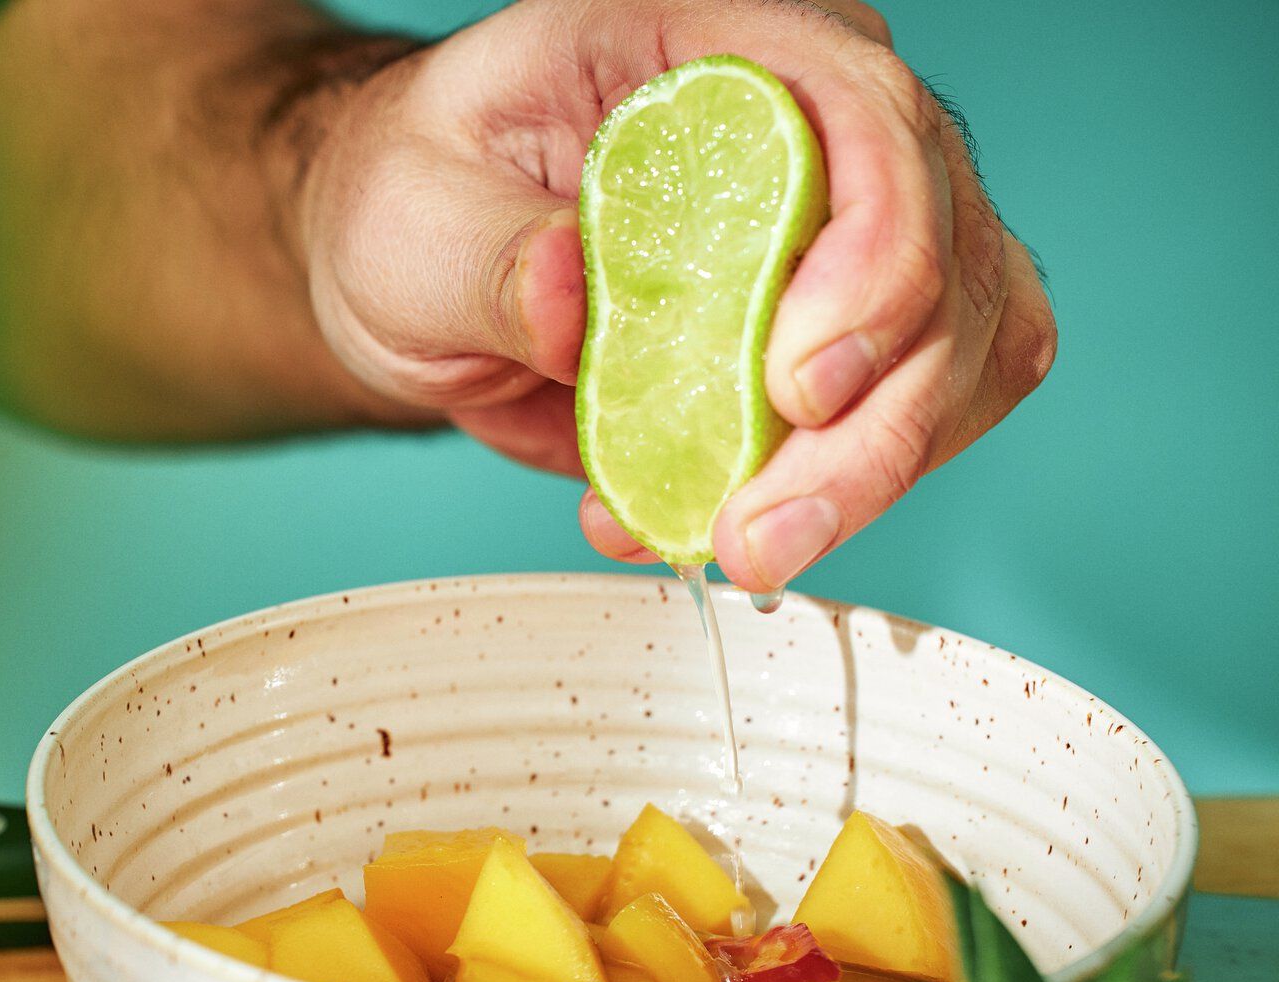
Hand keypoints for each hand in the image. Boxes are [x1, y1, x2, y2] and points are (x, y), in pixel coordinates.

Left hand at [294, 0, 1056, 588]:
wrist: (429, 261)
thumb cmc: (423, 196)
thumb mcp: (411, 212)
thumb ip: (491, 256)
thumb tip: (571, 300)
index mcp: (719, 49)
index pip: (866, 118)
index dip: (872, 258)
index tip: (796, 387)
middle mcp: (819, 122)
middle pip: (943, 259)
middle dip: (871, 424)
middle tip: (760, 534)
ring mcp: (855, 228)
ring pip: (960, 352)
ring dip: (866, 474)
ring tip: (735, 541)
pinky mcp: (855, 330)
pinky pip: (919, 414)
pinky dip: (836, 491)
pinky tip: (717, 517)